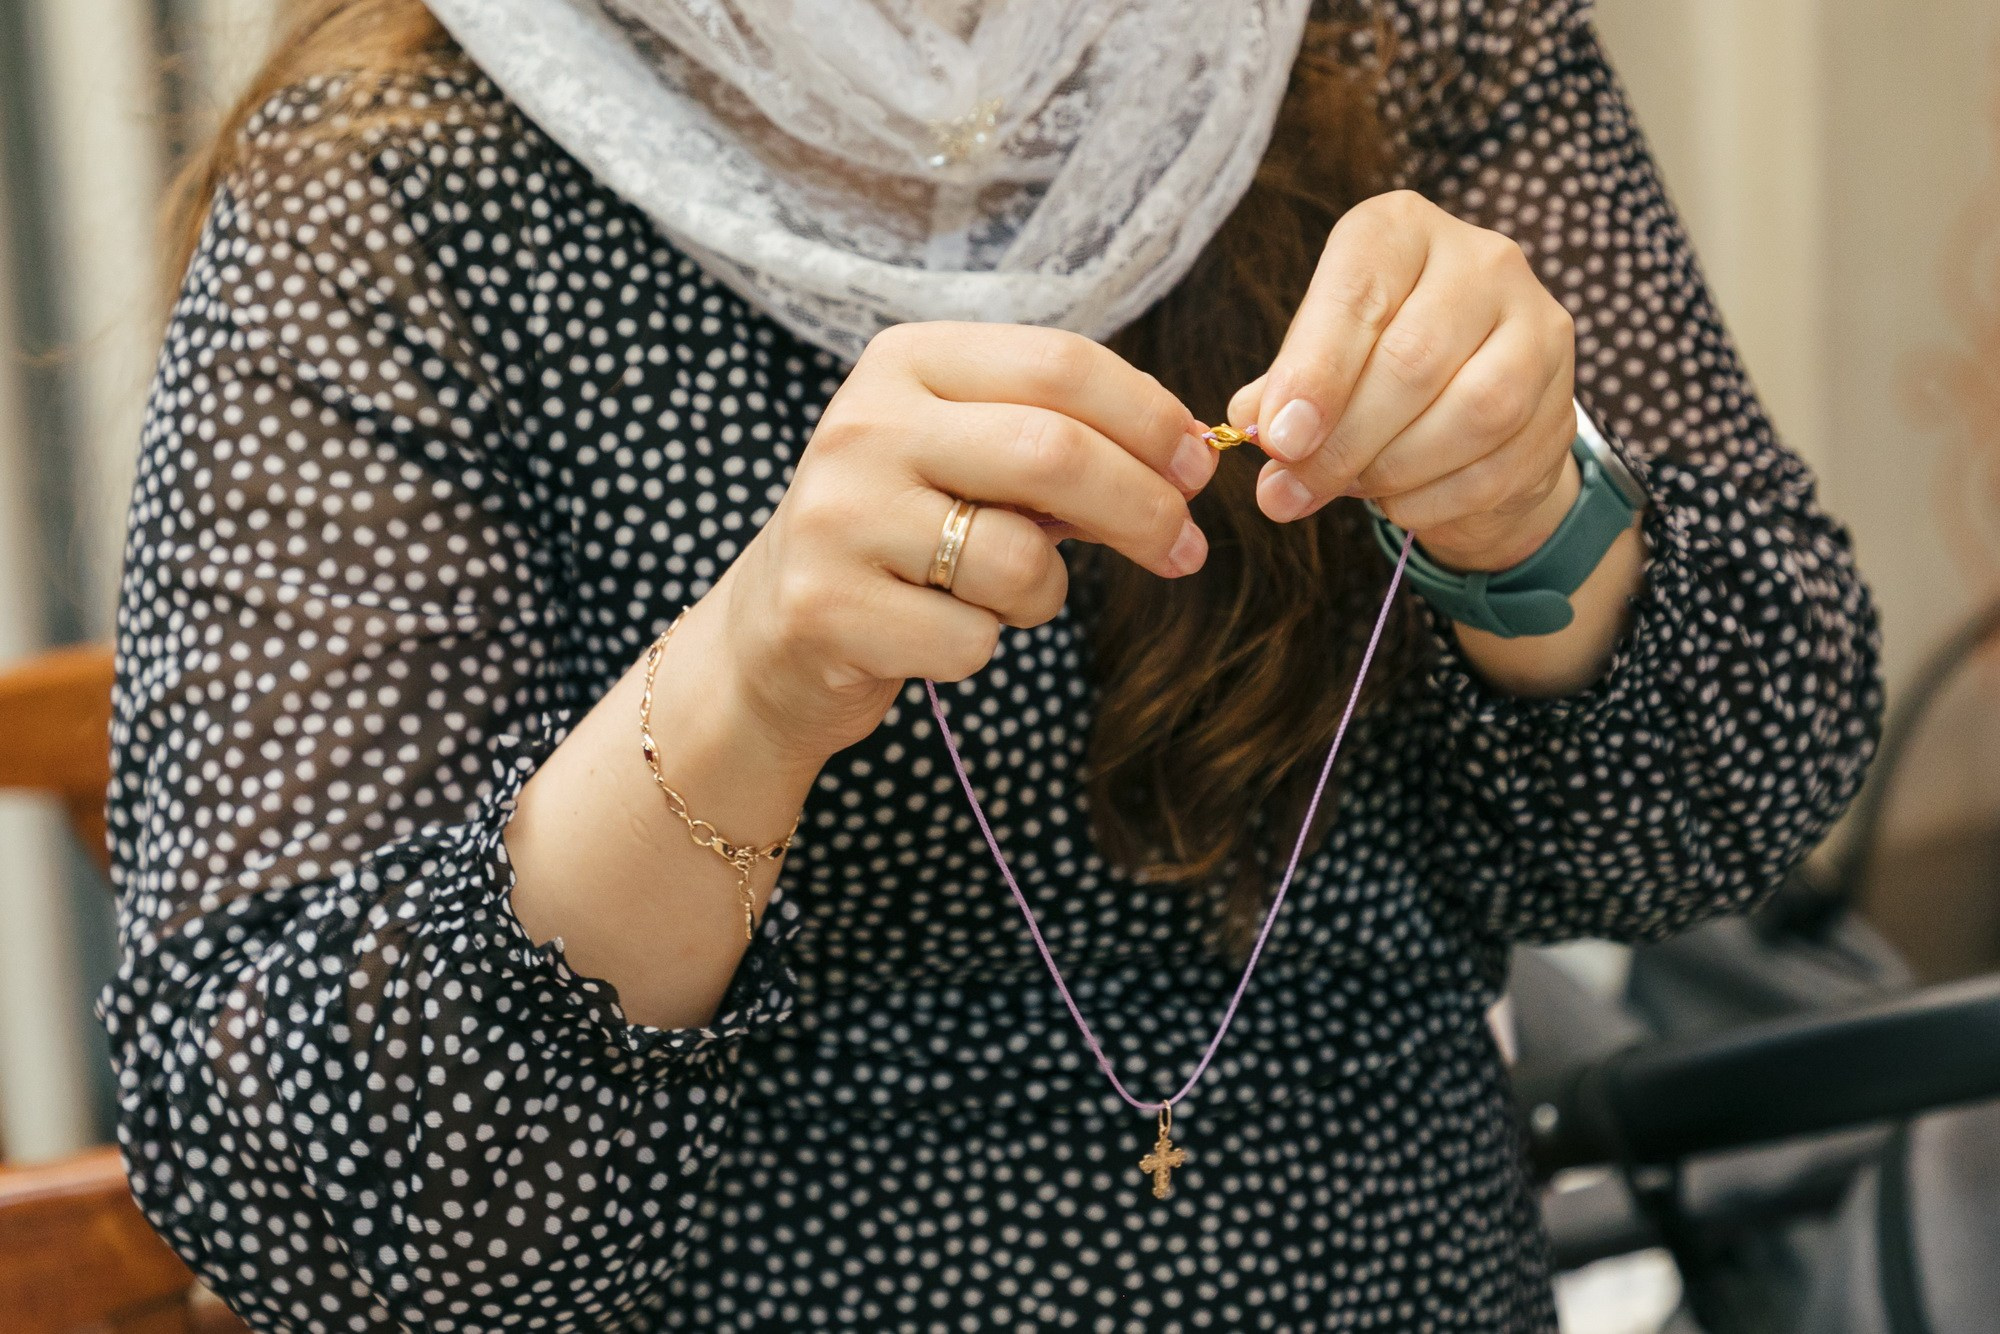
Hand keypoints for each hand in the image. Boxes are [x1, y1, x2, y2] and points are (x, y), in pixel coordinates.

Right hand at [707, 321, 1213, 764]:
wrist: (772, 634)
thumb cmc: (903, 538)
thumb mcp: (967, 459)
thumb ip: (1061, 442)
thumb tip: (1188, 457)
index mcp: (906, 361)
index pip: (1061, 363)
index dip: (1151, 418)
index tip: (1199, 468)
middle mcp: (864, 424)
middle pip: (1053, 452)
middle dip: (1145, 507)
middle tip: (1184, 548)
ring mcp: (838, 516)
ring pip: (1019, 559)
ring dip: (1046, 593)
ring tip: (1006, 595)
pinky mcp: (826, 607)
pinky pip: (971, 640)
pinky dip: (982, 648)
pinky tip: (935, 634)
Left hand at [1229, 190, 1579, 572]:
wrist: (1468, 411)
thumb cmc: (1373, 369)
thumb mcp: (1318, 360)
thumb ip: (1283, 389)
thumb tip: (1254, 427)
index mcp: (1402, 231)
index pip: (1358, 293)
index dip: (1314, 373)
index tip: (1278, 440)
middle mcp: (1482, 261)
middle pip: (1414, 359)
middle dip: (1343, 441)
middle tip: (1293, 488)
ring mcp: (1537, 326)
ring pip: (1473, 412)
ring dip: (1393, 470)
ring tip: (1348, 489)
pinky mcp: (1563, 400)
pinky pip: (1498, 466)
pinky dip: (1434, 499)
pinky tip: (1398, 502)